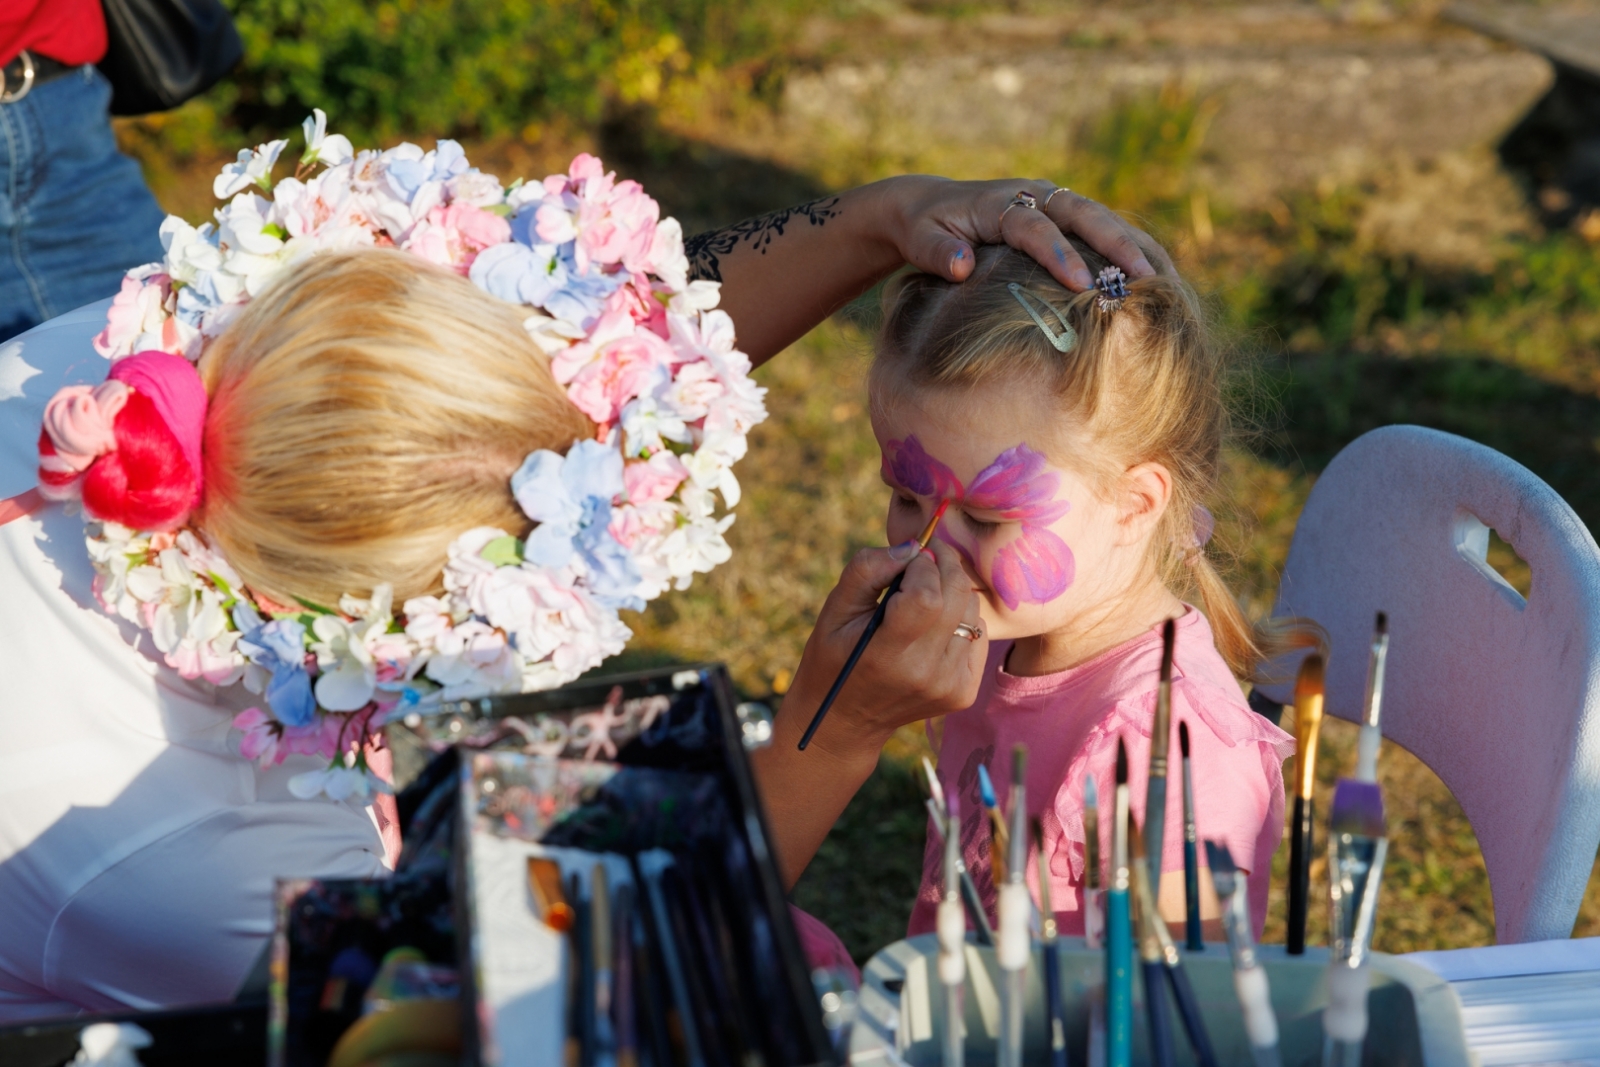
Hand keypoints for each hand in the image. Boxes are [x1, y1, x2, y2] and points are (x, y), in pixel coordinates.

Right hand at [783, 538, 988, 756]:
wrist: (846, 718)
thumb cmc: (834, 656)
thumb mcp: (834, 610)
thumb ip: (868, 571)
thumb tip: (913, 548)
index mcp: (886, 656)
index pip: (926, 596)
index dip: (922, 566)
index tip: (908, 560)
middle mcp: (924, 675)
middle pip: (958, 597)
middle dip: (944, 566)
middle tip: (924, 560)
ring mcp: (949, 686)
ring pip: (971, 611)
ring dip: (951, 592)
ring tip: (920, 601)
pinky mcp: (964, 691)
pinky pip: (978, 634)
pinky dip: (959, 619)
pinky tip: (932, 628)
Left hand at [874, 175, 1174, 290]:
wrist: (928, 205)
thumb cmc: (924, 228)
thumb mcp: (921, 239)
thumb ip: (940, 253)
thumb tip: (963, 266)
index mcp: (1000, 202)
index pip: (1034, 227)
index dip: (1059, 253)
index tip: (1081, 284)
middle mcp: (1033, 195)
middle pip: (1083, 214)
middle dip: (1116, 245)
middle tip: (1145, 280)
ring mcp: (1052, 202)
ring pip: (1101, 217)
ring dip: (1133, 245)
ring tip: (1164, 281)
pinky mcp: (1063, 216)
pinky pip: (1102, 228)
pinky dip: (1129, 247)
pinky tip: (1155, 276)